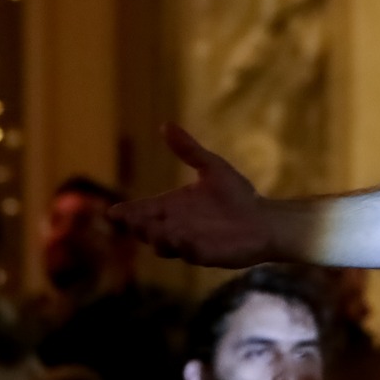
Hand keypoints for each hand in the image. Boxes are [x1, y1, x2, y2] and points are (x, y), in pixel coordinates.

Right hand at [111, 124, 277, 267]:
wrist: (266, 219)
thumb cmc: (238, 195)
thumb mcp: (212, 168)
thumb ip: (188, 150)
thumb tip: (165, 124)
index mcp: (171, 206)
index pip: (141, 210)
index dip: (126, 213)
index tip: (113, 212)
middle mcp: (174, 227)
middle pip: (146, 229)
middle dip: (138, 225)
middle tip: (132, 219)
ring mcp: (188, 243)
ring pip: (163, 244)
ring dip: (158, 237)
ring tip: (154, 229)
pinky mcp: (206, 255)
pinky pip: (190, 253)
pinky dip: (184, 247)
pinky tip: (182, 239)